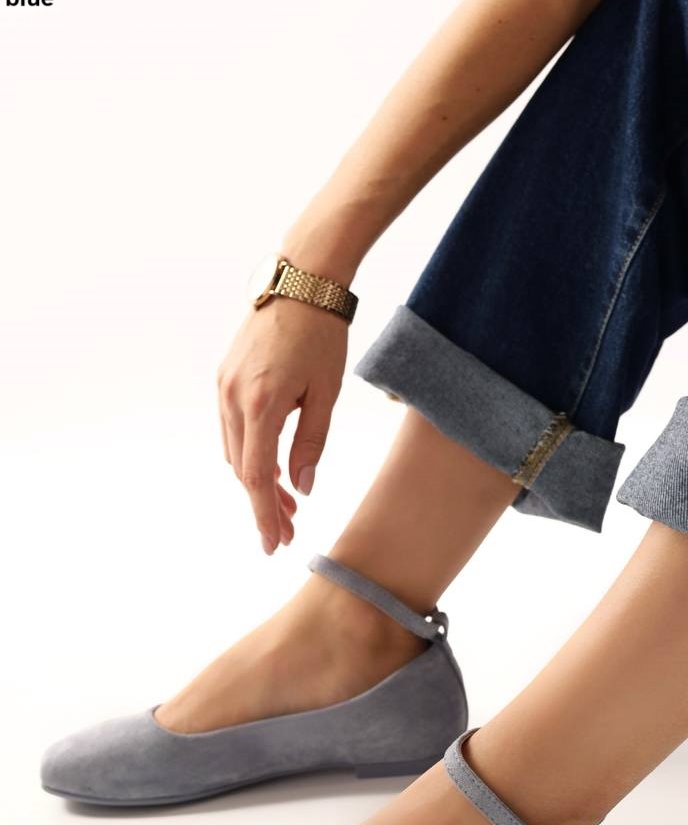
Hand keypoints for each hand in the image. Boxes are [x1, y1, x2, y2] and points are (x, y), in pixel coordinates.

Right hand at [217, 296, 347, 552]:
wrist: (301, 280)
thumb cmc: (322, 334)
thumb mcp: (326, 394)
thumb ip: (311, 445)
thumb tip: (302, 489)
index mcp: (261, 404)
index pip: (258, 476)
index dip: (264, 514)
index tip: (272, 544)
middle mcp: (233, 397)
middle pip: (243, 469)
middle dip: (264, 504)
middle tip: (286, 531)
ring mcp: (224, 385)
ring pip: (234, 451)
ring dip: (257, 481)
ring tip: (287, 505)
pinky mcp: (224, 376)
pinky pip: (231, 428)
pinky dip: (249, 453)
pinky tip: (271, 467)